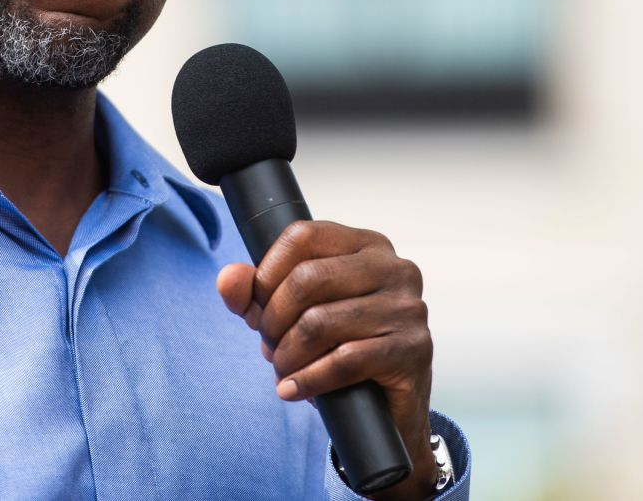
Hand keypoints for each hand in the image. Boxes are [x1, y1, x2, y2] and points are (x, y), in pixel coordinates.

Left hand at [216, 221, 438, 500]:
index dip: (267, 273)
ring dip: (288, 354)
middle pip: (307, 279)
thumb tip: (229, 278)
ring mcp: (408, 308)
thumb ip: (254, 292)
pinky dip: (308, 380)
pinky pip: (344, 361)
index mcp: (365, 245)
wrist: (387, 406)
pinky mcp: (413, 350)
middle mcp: (393, 268)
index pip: (302, 237)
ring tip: (282, 369)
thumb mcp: (292, 313)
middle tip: (269, 345)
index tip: (257, 306)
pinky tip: (292, 389)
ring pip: (320, 323)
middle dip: (273, 319)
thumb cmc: (341, 346)